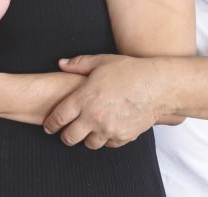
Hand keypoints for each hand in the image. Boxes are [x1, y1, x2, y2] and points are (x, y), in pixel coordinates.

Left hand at [43, 54, 165, 148]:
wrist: (158, 86)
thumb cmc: (129, 71)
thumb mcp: (101, 62)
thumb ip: (78, 64)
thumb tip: (61, 63)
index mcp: (84, 99)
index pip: (58, 118)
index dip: (51, 124)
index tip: (49, 126)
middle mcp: (93, 117)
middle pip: (69, 137)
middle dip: (65, 136)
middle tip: (66, 133)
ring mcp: (108, 129)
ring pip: (89, 144)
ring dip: (86, 138)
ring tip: (88, 130)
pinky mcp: (123, 137)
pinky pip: (108, 144)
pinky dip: (105, 139)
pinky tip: (107, 129)